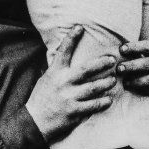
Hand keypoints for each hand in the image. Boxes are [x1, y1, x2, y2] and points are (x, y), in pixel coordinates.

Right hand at [25, 26, 116, 141]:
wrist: (34, 121)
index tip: (79, 27)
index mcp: (55, 73)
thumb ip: (58, 68)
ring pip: (94, 88)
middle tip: (112, 60)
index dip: (71, 38)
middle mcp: (63, 83)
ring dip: (106, 83)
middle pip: (86, 69)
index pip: (63, 51)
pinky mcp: (74, 112)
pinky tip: (109, 99)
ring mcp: (69, 98)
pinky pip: (93, 105)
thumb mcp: (47, 78)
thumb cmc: (42, 98)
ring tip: (114, 80)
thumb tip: (64, 52)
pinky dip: (103, 102)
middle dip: (102, 63)